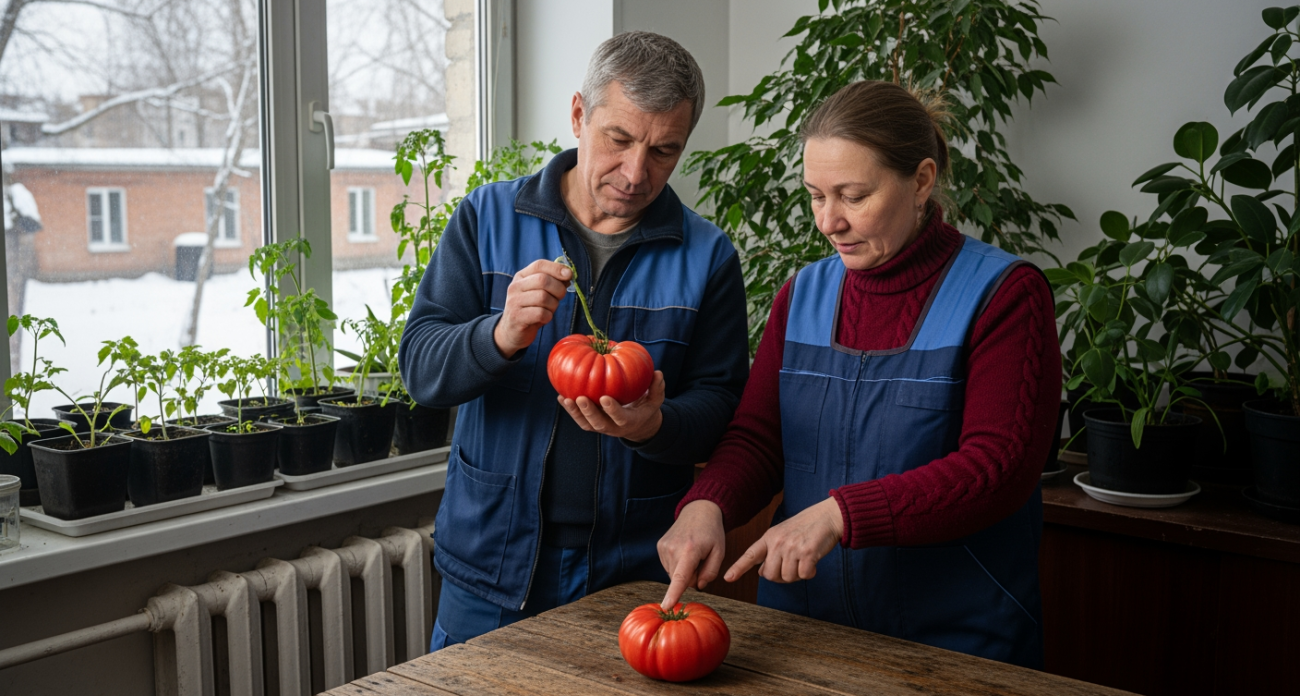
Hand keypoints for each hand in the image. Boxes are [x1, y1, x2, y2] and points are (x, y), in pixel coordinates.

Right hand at [493, 259, 571, 356]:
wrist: (512, 331)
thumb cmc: (531, 309)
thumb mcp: (540, 292)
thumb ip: (553, 282)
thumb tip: (568, 274)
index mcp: (521, 276)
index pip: (539, 265)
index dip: (556, 268)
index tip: (569, 275)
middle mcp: (515, 287)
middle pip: (543, 280)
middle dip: (558, 289)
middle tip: (560, 297)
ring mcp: (514, 302)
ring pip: (543, 298)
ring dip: (553, 305)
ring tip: (549, 309)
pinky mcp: (517, 317)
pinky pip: (541, 314)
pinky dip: (548, 316)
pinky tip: (544, 318)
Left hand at [558, 370, 664, 441]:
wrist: (637, 426)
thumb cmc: (645, 408)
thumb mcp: (655, 400)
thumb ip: (657, 388)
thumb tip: (658, 373)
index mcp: (629, 421)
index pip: (620, 418)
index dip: (612, 410)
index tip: (605, 398)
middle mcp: (613, 427)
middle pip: (599, 424)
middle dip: (588, 412)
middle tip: (580, 398)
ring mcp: (601, 427)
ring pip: (586, 424)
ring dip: (575, 413)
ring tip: (566, 399)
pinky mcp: (592, 424)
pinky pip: (579, 419)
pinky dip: (569, 410)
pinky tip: (561, 396)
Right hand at [658, 500, 725, 609]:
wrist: (698, 510)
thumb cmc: (711, 531)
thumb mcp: (719, 551)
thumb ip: (711, 572)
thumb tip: (698, 586)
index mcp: (690, 550)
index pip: (680, 577)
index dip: (673, 593)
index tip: (666, 606)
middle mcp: (673, 549)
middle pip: (681, 579)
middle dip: (692, 576)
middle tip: (700, 559)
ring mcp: (663, 547)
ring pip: (674, 574)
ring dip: (684, 570)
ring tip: (692, 552)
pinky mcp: (659, 547)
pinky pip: (669, 567)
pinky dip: (678, 564)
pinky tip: (684, 551)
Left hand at [724, 497, 843, 583]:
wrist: (827, 516)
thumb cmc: (805, 527)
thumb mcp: (782, 534)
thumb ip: (771, 551)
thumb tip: (762, 572)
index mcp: (769, 537)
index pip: (751, 554)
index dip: (738, 567)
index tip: (728, 577)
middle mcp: (778, 542)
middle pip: (770, 575)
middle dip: (781, 577)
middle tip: (792, 567)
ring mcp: (792, 548)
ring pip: (788, 577)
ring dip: (797, 574)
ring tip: (803, 560)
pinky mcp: (807, 553)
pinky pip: (804, 575)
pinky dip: (810, 573)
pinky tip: (812, 562)